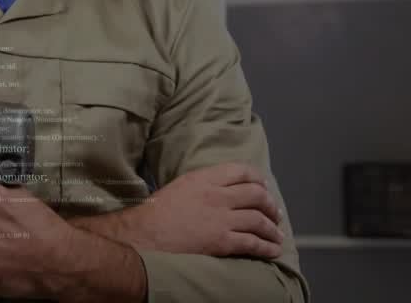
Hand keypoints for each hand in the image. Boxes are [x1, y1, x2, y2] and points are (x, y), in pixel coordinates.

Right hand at [106, 162, 283, 257]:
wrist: (144, 234)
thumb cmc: (155, 213)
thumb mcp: (178, 187)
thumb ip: (201, 185)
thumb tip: (216, 189)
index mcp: (203, 179)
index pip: (240, 171)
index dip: (258, 179)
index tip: (263, 187)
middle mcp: (216, 196)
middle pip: (256, 194)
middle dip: (270, 204)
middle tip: (274, 212)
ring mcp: (220, 218)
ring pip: (259, 220)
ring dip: (272, 229)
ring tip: (276, 235)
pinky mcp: (222, 241)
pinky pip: (253, 243)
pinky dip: (266, 247)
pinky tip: (271, 250)